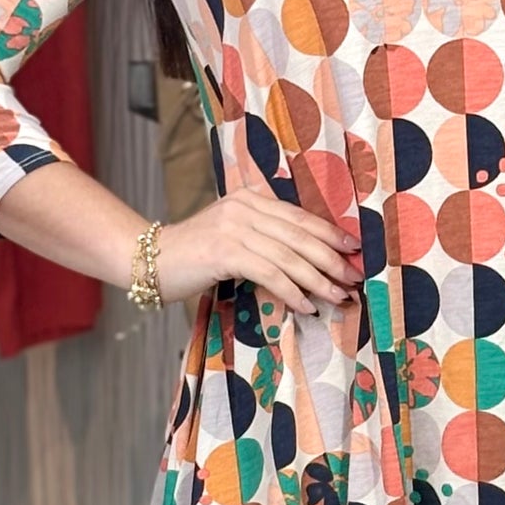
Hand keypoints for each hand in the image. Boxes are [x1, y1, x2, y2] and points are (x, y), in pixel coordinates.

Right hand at [157, 187, 363, 314]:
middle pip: (300, 235)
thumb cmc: (194, 254)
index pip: (300, 216)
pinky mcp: (225, 251)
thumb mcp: (232, 235)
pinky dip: (292, 291)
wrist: (149, 260)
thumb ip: (263, 236)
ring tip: (338, 297)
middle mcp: (245, 207)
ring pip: (290, 256)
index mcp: (251, 199)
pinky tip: (306, 306)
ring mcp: (235, 227)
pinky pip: (270, 273)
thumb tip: (307, 258)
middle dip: (332, 259)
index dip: (330, 233)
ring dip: (318, 280)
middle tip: (355, 278)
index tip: (355, 249)